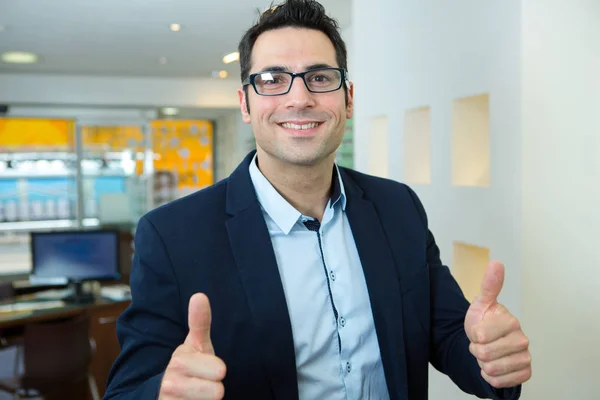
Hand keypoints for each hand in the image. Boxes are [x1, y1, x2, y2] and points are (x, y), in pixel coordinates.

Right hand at [159, 293, 226, 399]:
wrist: (166, 394)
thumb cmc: (190, 367)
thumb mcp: (196, 344)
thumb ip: (200, 322)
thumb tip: (199, 295)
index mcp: (180, 360)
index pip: (220, 370)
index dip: (218, 371)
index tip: (206, 367)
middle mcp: (170, 382)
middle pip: (217, 392)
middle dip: (214, 389)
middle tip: (202, 383)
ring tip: (197, 395)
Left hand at [464, 261, 531, 388]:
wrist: (488, 344)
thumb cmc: (484, 322)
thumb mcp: (482, 304)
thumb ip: (489, 286)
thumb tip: (497, 263)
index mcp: (511, 322)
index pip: (480, 335)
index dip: (473, 336)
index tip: (479, 331)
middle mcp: (522, 340)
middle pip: (484, 354)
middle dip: (476, 351)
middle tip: (482, 344)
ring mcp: (525, 358)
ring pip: (490, 369)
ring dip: (482, 364)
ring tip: (488, 354)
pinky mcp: (524, 374)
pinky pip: (499, 382)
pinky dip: (491, 377)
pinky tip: (494, 366)